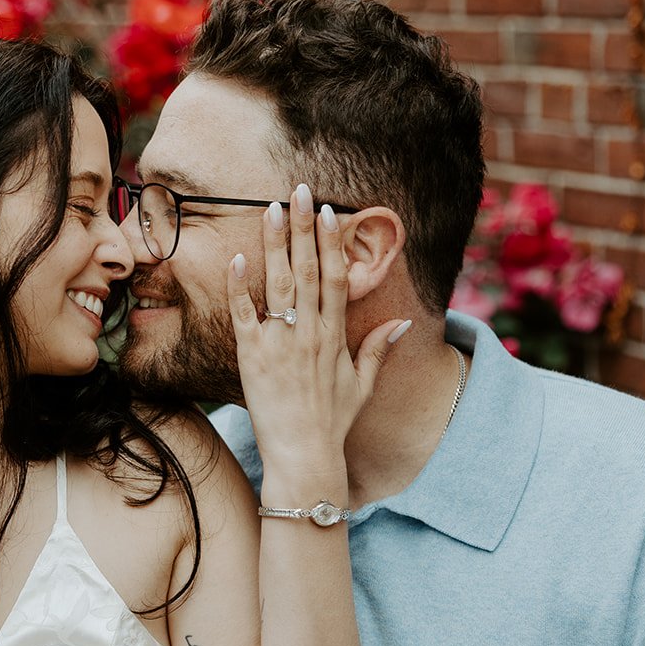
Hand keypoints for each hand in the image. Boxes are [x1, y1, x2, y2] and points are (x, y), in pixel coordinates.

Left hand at [228, 186, 406, 475]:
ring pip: (278, 283)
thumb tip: (406, 322)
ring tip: (271, 209)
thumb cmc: (332, 423)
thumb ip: (379, 349)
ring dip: (275, 243)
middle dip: (303, 227)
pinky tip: (238, 257)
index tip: (327, 211)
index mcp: (335, 336)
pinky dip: (241, 286)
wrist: (303, 455)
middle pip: (308, 269)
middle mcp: (310, 333)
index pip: (336, 277)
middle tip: (297, 190)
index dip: (331, 242)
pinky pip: (244, 315)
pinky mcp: (252, 357)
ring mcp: (280, 343)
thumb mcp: (362, 386)